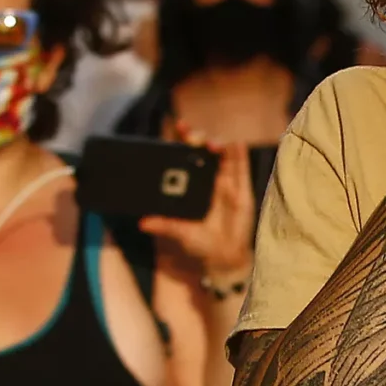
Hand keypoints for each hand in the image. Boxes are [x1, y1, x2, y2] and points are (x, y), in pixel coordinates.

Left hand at [141, 138, 255, 278]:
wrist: (222, 259)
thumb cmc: (200, 243)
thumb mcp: (180, 232)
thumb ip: (164, 225)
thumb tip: (142, 222)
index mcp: (192, 184)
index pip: (186, 156)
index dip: (182, 140)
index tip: (178, 127)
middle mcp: (208, 180)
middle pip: (204, 151)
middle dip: (198, 139)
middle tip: (193, 138)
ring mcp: (226, 184)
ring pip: (223, 156)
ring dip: (218, 145)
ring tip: (211, 144)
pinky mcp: (242, 192)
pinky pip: (242, 170)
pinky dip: (240, 155)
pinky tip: (237, 144)